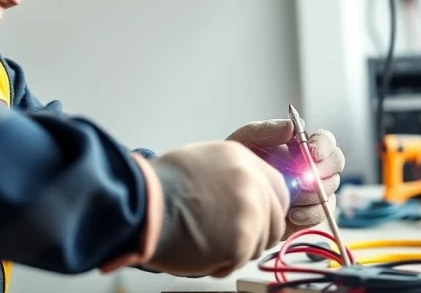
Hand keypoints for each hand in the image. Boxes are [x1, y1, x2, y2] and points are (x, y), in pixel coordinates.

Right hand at [143, 141, 289, 277]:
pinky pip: (241, 261)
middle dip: (256, 233)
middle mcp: (251, 181)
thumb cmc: (159, 187)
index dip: (269, 208)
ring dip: (238, 249)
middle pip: (275, 220)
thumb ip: (231, 174)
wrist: (141, 206)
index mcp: (241, 158)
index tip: (260, 219)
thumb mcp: (200, 161)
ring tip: (206, 240)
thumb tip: (245, 191)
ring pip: (261, 243)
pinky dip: (222, 263)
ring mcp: (249, 211)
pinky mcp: (241, 239)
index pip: (278, 188)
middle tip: (227, 236)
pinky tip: (200, 250)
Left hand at [226, 119, 344, 237]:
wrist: (230, 194)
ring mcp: (313, 189)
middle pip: (336, 162)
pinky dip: (310, 214)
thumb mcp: (245, 140)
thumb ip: (265, 130)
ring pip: (330, 188)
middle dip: (324, 170)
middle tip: (303, 179)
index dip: (323, 145)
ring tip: (290, 197)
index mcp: (300, 144)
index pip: (325, 139)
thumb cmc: (238, 162)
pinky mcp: (310, 212)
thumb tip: (291, 126)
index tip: (312, 153)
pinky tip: (292, 214)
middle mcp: (311, 165)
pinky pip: (322, 213)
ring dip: (313, 194)